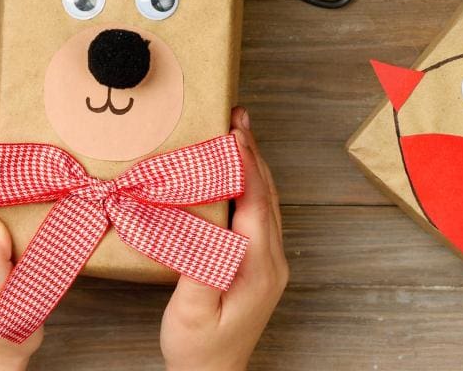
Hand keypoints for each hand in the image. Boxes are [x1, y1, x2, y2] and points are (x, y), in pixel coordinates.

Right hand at [160, 106, 287, 370]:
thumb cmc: (198, 349)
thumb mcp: (191, 314)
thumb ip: (199, 272)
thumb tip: (203, 229)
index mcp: (257, 267)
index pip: (256, 203)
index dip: (245, 164)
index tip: (233, 132)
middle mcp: (271, 261)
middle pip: (266, 194)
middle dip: (252, 152)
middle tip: (238, 116)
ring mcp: (269, 263)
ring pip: (266, 202)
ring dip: (253, 165)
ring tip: (238, 132)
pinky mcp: (260, 266)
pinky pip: (260, 214)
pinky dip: (250, 185)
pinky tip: (237, 173)